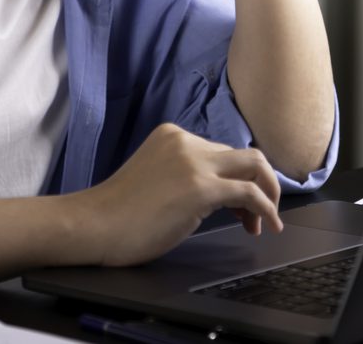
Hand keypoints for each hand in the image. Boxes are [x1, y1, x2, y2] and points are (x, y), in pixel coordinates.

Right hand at [67, 123, 282, 267]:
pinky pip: (250, 193)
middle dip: (260, 184)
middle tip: (257, 216)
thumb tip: (220, 193)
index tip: (239, 208)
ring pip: (255, 165)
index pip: (221, 152)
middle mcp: (186, 141)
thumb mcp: (157, 177)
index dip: (237, 180)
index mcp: (173, 136)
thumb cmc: (119, 213)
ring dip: (268, 193)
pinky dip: (266, 208)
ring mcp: (194, 163)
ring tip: (264, 221)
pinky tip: (267, 225)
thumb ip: (186, 174)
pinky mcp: (200, 188)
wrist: (94, 225)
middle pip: (243, 155)